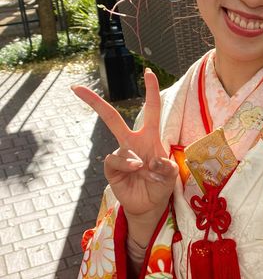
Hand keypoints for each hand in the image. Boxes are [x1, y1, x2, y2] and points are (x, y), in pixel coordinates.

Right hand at [72, 69, 177, 244]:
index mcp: (150, 137)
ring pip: (118, 146)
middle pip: (112, 118)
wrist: (149, 205)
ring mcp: (121, 154)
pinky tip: (134, 170)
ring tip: (143, 170)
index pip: (151, 109)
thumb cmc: (161, 185)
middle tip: (75, 88)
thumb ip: (166, 167)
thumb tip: (153, 161)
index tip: (148, 72)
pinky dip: (125, 164)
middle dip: (94, 102)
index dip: (151, 91)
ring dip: (132, 159)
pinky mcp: (112, 169)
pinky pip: (113, 160)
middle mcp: (133, 142)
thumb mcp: (171, 175)